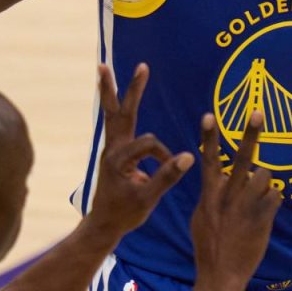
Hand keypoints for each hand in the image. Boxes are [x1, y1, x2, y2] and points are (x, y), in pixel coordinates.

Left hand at [88, 63, 193, 234]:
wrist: (104, 224)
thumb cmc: (124, 214)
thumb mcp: (148, 198)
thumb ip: (167, 177)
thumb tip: (188, 157)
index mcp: (117, 159)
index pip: (148, 144)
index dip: (164, 156)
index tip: (173, 168)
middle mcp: (112, 149)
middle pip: (121, 112)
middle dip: (131, 89)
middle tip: (141, 66)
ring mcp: (111, 148)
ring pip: (113, 113)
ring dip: (110, 90)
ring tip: (103, 68)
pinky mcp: (114, 151)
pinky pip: (115, 123)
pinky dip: (116, 106)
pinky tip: (116, 94)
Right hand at [190, 111, 282, 288]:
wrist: (220, 275)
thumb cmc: (209, 245)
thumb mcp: (201, 217)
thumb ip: (211, 195)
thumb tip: (223, 179)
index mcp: (209, 195)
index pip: (208, 160)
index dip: (209, 136)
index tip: (209, 115)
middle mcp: (228, 196)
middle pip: (242, 158)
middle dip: (250, 133)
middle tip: (258, 112)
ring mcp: (246, 206)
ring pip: (264, 176)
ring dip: (264, 183)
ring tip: (257, 199)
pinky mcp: (263, 218)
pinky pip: (276, 196)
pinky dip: (272, 201)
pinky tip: (265, 215)